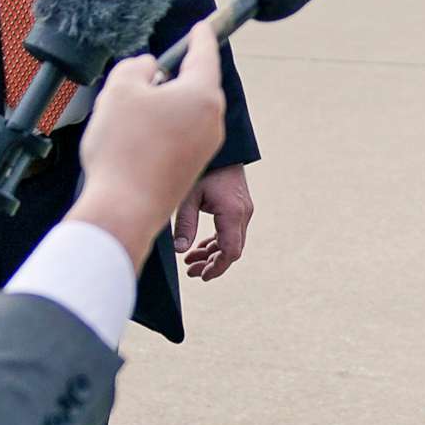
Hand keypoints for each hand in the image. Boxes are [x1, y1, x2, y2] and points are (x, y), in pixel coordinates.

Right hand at [66, 26, 229, 267]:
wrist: (124, 208)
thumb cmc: (123, 149)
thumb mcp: (119, 90)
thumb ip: (135, 67)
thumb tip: (148, 68)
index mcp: (202, 95)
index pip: (205, 54)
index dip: (200, 36)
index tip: (202, 26)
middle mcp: (212, 121)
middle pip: (194, 85)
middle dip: (171, 76)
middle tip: (145, 74)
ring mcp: (205, 148)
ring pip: (184, 112)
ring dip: (161, 106)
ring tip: (127, 113)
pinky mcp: (191, 168)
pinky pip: (178, 136)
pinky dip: (159, 130)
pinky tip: (132, 139)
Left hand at [173, 165, 251, 280]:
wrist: (223, 148)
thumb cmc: (204, 169)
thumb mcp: (188, 197)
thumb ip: (185, 225)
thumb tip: (180, 251)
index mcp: (232, 213)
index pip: (230, 252)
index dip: (217, 268)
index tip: (201, 276)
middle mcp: (243, 214)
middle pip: (232, 250)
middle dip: (212, 264)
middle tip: (191, 272)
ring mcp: (244, 210)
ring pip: (232, 242)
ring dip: (213, 254)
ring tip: (190, 260)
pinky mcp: (240, 207)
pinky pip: (231, 232)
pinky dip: (217, 242)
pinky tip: (200, 246)